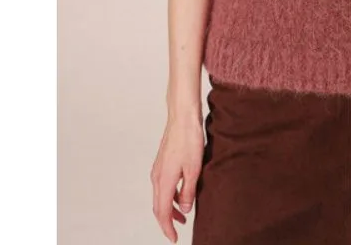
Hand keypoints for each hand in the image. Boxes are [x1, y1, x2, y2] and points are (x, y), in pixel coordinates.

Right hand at [150, 115, 204, 242]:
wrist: (182, 117)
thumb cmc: (189, 139)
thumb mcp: (193, 168)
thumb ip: (187, 191)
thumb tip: (184, 209)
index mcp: (163, 180)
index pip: (162, 212)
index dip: (167, 227)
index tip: (174, 238)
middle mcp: (157, 176)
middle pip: (158, 206)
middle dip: (167, 220)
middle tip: (177, 230)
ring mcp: (158, 168)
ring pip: (160, 196)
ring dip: (169, 208)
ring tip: (183, 213)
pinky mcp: (162, 162)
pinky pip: (162, 185)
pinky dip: (169, 195)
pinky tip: (180, 193)